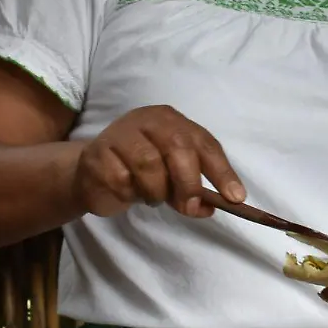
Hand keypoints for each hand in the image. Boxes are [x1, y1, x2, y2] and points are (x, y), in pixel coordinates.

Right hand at [72, 105, 246, 218]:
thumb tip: (212, 207)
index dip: (222, 171)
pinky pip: (122, 180)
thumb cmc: (139, 170)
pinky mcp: (98, 154)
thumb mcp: (171, 175)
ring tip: (153, 197)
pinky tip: (129, 193)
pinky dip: (131, 194)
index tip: (235, 198)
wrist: (92, 172)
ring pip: (149, 164)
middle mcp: (146, 120)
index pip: (203, 143)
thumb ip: (192, 187)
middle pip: (177, 146)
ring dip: (156, 191)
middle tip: (189, 207)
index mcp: (170, 120)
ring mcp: (120, 134)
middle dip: (189, 182)